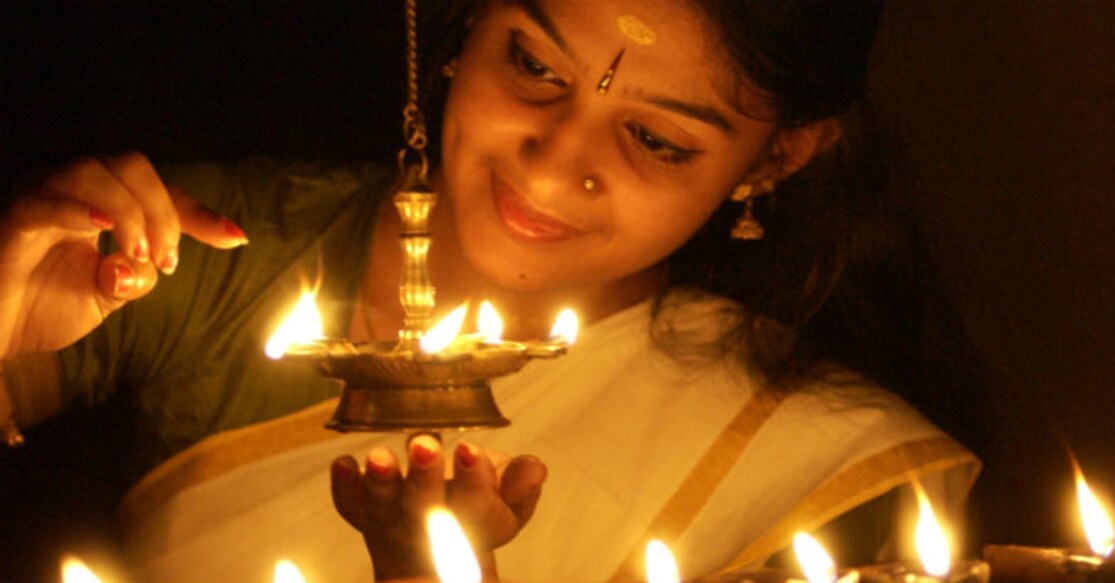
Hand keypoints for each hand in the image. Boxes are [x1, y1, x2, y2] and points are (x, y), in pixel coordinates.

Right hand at [0, 152, 248, 359]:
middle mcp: (68, 189)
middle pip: (129, 165)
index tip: (235, 238)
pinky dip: (79, 209)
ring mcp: (38, 197)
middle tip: (164, 259)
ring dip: (128, 210)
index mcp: (97, 202)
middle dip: (161, 209)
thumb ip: (136, 276)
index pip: (154, 190)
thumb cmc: (40, 308)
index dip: (195, 213)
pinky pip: (45, 201)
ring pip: (92, 170)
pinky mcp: (11, 218)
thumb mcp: (106, 294)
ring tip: (137, 255)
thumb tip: (149, 264)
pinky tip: (103, 230)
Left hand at [331, 434, 547, 579]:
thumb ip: (521, 484)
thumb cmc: (475, 509)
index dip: (473, 478)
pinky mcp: (364, 513)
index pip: (477, 505)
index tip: (469, 451)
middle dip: (425, 476)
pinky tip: (343, 464)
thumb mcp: (510, 500)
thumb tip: (534, 469)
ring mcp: (394, 519)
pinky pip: (350, 504)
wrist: (431, 547)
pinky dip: (344, 486)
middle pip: (426, 505)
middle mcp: (430, 523)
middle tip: (424, 446)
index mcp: (475, 520)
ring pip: (384, 504)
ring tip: (381, 457)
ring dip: (381, 480)